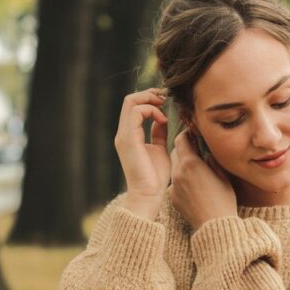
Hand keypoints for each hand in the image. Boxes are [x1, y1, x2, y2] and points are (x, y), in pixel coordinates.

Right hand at [114, 87, 169, 207]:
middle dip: (149, 95)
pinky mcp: (128, 139)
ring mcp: (124, 135)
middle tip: (165, 99)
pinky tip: (162, 120)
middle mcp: (123, 133)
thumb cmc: (155, 178)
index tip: (165, 103)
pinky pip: (136, 112)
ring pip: (131, 102)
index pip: (133, 107)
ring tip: (164, 109)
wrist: (148, 195)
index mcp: (129, 135)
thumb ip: (158, 133)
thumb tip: (161, 120)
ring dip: (150, 101)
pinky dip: (151, 111)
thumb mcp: (159, 149)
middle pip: (130, 100)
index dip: (149, 99)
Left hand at [169, 130, 237, 230]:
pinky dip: (182, 180)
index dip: (187, 134)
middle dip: (184, 148)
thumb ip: (211, 158)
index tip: (194, 135)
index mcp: (190, 164)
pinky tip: (194, 186)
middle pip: (175, 151)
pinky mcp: (172, 198)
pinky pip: (174, 182)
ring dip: (183, 164)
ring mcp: (173, 186)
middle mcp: (178, 173)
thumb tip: (205, 150)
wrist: (214, 226)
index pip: (181, 139)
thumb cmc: (223, 201)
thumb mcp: (222, 174)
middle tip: (196, 150)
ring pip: (174, 167)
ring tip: (196, 169)